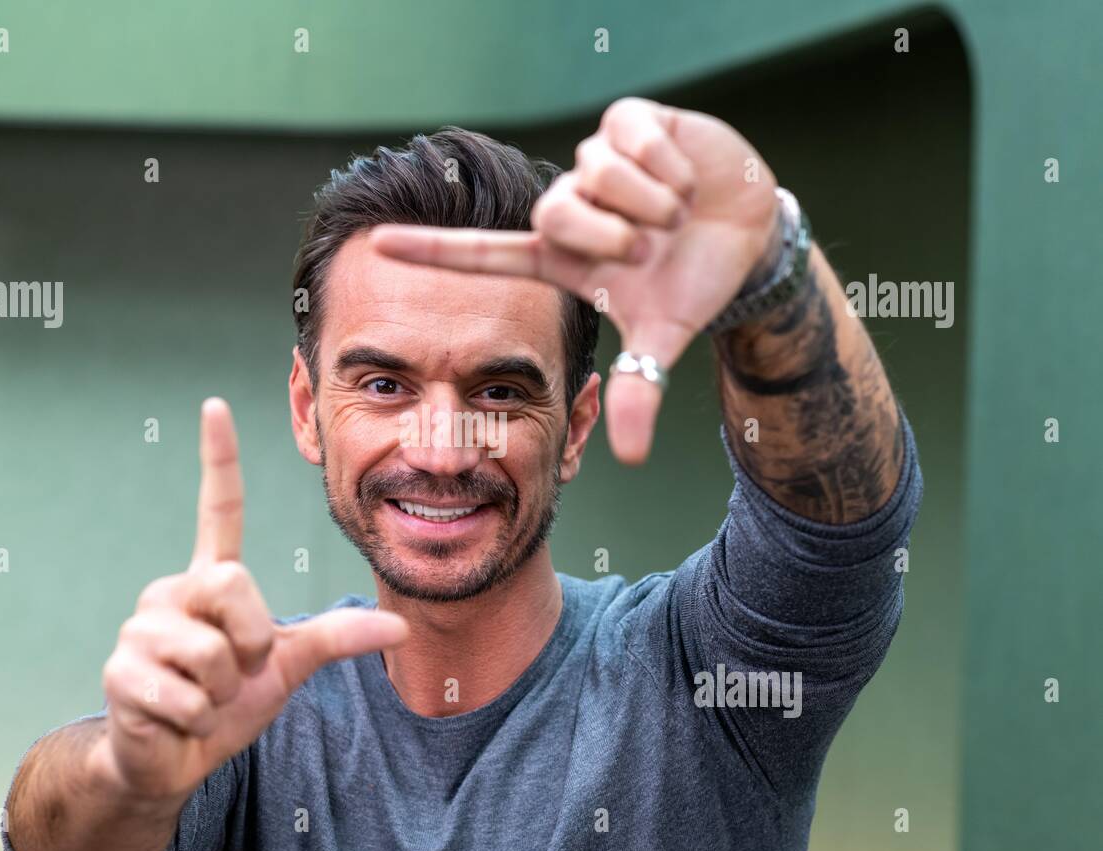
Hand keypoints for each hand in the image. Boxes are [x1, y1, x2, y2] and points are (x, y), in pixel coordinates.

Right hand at [96, 398, 408, 801]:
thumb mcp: (287, 666)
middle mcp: (171, 592)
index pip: (220, 509)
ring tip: (201, 698)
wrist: (175, 760)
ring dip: (223, 692)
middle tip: (235, 673)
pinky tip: (178, 719)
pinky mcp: (120, 672)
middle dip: (250, 643)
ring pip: (212, 652)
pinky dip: (198, 720)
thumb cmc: (226, 703)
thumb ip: (336, 638)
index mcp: (211, 582)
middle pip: (233, 586)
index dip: (220, 458)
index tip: (216, 404)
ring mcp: (140, 629)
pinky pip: (188, 695)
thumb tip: (400, 627)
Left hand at [371, 98, 779, 463]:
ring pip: (603, 172)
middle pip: (557, 211)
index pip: (482, 254)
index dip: (432, 251)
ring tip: (675, 215)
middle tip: (649, 248)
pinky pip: (636, 139)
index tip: (375, 246)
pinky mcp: (630, 120)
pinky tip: (687, 180)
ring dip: (654, 202)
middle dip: (614, 236)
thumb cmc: (689, 285)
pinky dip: (672, 166)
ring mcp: (595, 161)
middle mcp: (566, 206)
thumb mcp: (663, 340)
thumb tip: (631, 459)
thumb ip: (639, 392)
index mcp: (558, 257)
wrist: (746, 236)